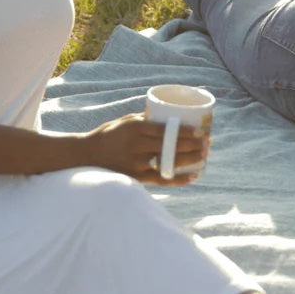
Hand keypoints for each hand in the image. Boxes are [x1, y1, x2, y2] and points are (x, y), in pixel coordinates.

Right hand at [85, 113, 209, 185]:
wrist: (86, 155)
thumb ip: (146, 120)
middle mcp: (137, 144)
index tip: (201, 132)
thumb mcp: (125, 122)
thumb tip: (170, 115)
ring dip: (190, 160)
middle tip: (208, 145)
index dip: (187, 132)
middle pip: (172, 145)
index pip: (167, 129)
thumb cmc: (109, 135)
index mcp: (136, 127)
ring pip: (169, 161)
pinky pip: (162, 179)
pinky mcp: (136, 176)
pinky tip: (192, 177)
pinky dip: (178, 179)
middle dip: (194, 146)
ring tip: (204, 158)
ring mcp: (136, 162)